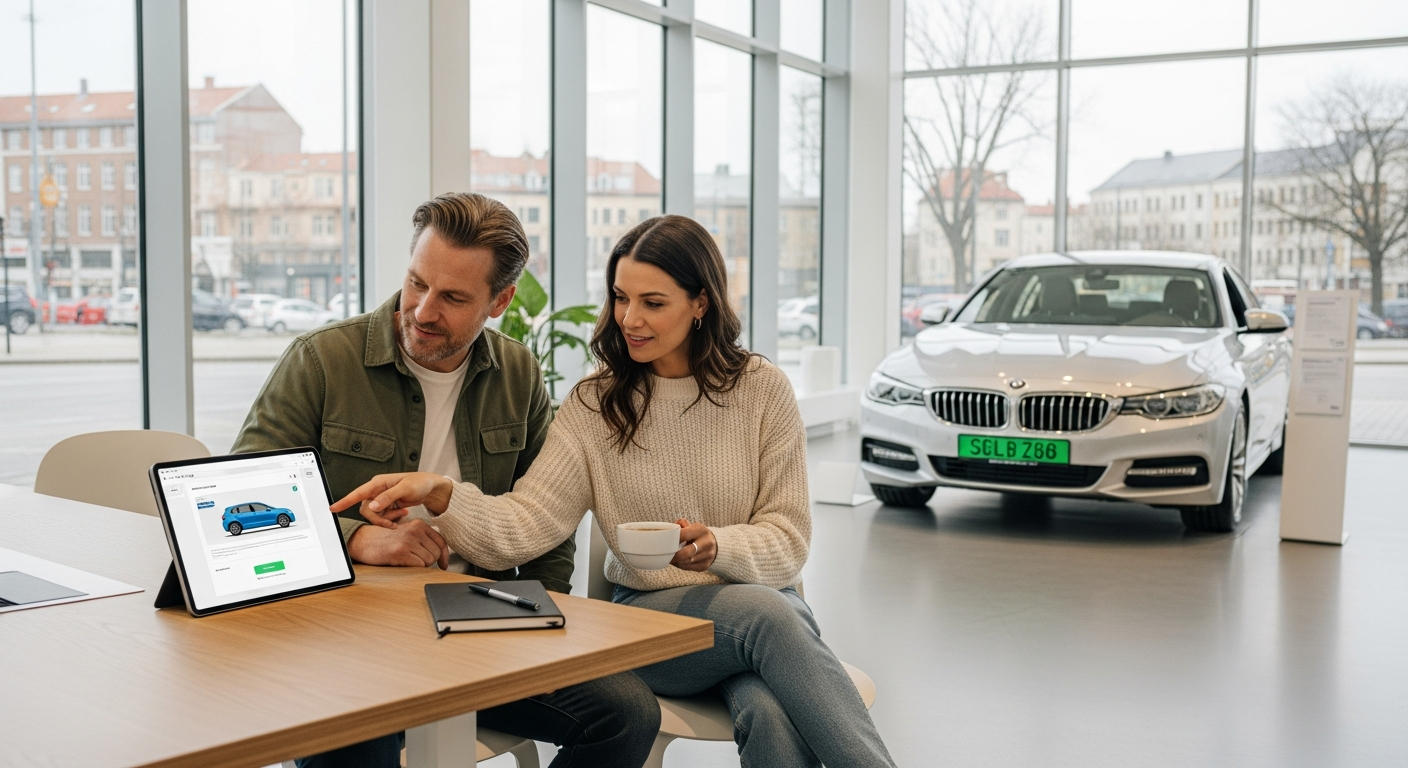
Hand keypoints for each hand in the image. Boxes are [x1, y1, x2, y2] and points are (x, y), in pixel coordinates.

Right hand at [330, 472, 453, 526]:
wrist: (431, 487)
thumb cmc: (419, 483)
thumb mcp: (405, 489)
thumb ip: (388, 497)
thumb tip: (372, 506)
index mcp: (378, 483)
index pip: (358, 493)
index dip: (344, 501)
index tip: (332, 509)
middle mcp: (376, 490)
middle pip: (366, 510)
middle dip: (379, 519)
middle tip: (394, 523)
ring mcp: (381, 499)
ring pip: (374, 515)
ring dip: (388, 519)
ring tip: (404, 514)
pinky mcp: (386, 505)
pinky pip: (382, 517)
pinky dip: (392, 518)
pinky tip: (404, 513)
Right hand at [347, 519, 449, 568]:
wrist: (365, 541)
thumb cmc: (387, 539)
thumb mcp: (407, 533)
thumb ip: (423, 539)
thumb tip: (442, 555)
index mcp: (419, 524)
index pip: (441, 542)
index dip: (445, 556)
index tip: (444, 565)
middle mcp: (415, 530)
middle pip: (436, 553)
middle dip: (429, 561)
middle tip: (417, 561)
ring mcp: (407, 540)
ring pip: (429, 560)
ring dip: (421, 565)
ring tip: (408, 560)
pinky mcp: (400, 551)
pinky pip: (419, 565)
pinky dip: (414, 567)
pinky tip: (403, 562)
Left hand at [670, 519, 716, 571]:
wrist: (714, 545)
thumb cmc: (697, 535)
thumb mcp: (692, 526)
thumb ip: (681, 525)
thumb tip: (671, 529)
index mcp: (702, 530)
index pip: (684, 534)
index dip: (673, 538)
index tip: (664, 541)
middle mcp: (707, 543)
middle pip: (687, 552)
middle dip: (674, 555)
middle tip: (665, 555)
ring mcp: (707, 555)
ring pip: (688, 561)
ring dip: (676, 561)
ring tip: (669, 558)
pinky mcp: (705, 565)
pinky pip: (689, 567)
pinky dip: (681, 565)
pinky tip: (676, 562)